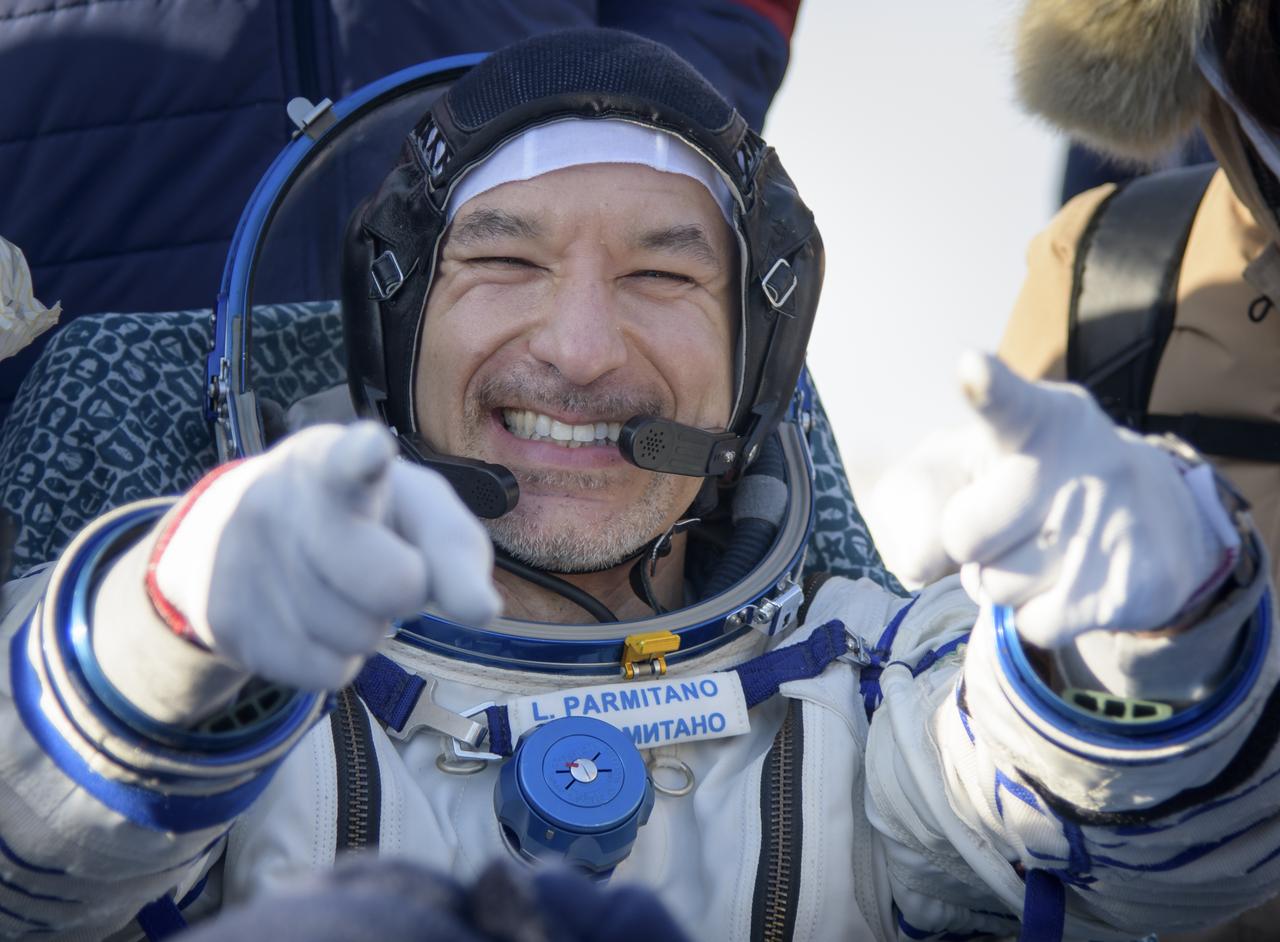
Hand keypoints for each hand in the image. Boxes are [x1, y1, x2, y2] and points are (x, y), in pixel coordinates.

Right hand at [149, 422, 500, 688]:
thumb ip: (456, 548)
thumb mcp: (412, 510)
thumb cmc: (357, 517)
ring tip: (337, 586)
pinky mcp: (227, 621)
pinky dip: (336, 657)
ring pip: (361, 636)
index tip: (372, 450)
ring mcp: (247, 561)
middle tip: (390, 567)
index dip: (363, 459)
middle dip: (408, 590)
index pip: (348, 461)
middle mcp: (283, 501)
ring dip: (367, 625)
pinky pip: (327, 672)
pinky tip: (310, 620)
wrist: (229, 535)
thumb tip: (483, 610)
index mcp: (335, 460)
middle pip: (394, 584)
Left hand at [875, 353, 1235, 647]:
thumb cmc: (1029, 481)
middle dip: (967, 542)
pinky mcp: (1129, 585)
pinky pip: (1035, 624)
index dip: (988, 389)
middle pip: (964, 535)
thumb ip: (924, 497)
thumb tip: (917, 561)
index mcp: (1035, 421)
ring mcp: (1108, 525)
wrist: (1153, 513)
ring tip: (1041, 549)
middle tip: (1003, 523)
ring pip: (995, 587)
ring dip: (1003, 580)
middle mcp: (1078, 463)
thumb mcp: (982, 461)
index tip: (972, 368)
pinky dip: (1036, 613)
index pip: (1008, 405)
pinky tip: (1067, 580)